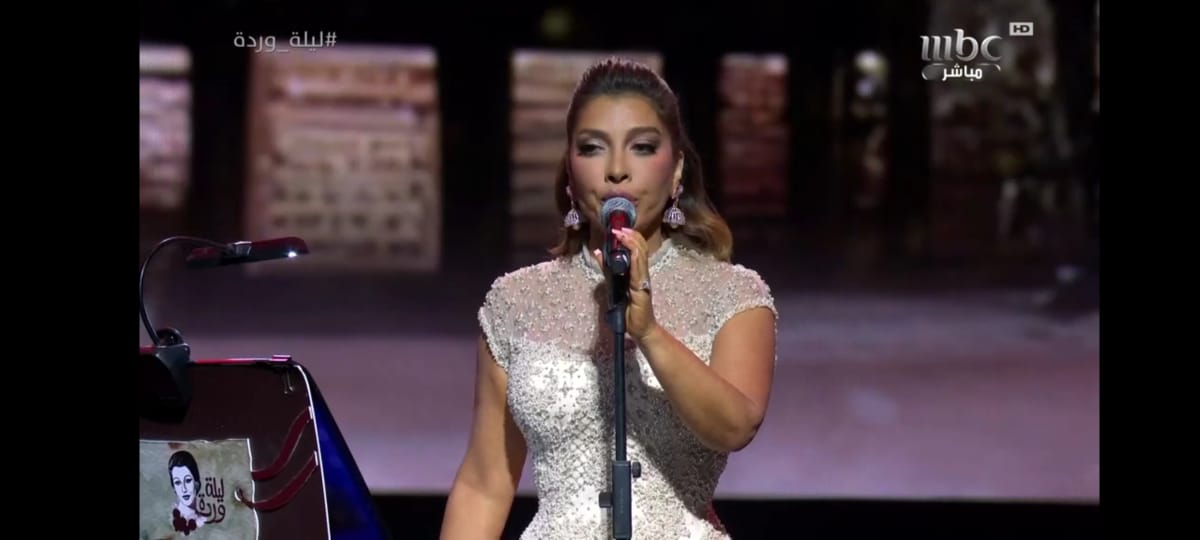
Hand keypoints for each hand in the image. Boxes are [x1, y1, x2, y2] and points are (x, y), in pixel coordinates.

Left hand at [590, 227, 658, 341]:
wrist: (639, 329)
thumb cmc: (628, 310)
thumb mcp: (613, 286)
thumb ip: (608, 270)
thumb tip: (599, 252)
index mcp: (636, 272)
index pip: (637, 249)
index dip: (630, 237)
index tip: (619, 228)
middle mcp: (642, 274)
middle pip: (640, 249)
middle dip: (630, 236)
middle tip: (619, 228)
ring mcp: (643, 281)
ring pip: (641, 257)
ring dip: (631, 243)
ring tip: (622, 234)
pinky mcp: (641, 289)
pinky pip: (639, 271)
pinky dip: (635, 259)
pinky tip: (631, 251)